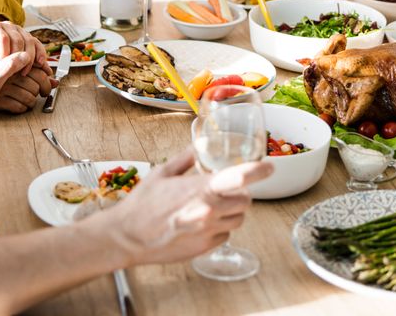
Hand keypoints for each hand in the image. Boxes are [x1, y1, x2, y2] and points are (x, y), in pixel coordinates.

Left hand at [0, 19, 50, 71]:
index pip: (3, 38)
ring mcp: (19, 31)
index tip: (0, 67)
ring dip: (29, 57)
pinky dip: (40, 53)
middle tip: (13, 72)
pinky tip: (40, 64)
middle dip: (18, 57)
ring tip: (24, 72)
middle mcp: (8, 26)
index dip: (4, 54)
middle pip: (19, 39)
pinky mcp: (27, 37)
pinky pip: (37, 43)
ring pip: (30, 41)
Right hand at [0, 67, 56, 113]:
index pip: (38, 69)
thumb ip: (34, 72)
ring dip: (33, 101)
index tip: (47, 80)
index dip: (46, 77)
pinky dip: (22, 108)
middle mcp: (8, 72)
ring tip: (30, 99)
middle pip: (37, 82)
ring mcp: (2, 86)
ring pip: (30, 96)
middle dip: (44, 89)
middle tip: (44, 92)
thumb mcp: (11, 70)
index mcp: (12, 60)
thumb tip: (55, 81)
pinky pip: (18, 107)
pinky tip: (20, 104)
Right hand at [99, 149, 271, 266]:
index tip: (268, 166)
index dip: (258, 171)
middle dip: (241, 193)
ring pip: (238, 219)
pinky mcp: (204, 248)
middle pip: (245, 201)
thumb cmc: (142, 204)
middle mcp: (208, 211)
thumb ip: (186, 159)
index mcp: (200, 189)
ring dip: (233, 210)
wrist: (127, 236)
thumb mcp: (162, 173)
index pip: (239, 177)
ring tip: (214, 205)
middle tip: (229, 188)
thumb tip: (199, 148)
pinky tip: (204, 222)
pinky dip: (220, 227)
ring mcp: (208, 232)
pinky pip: (225, 234)